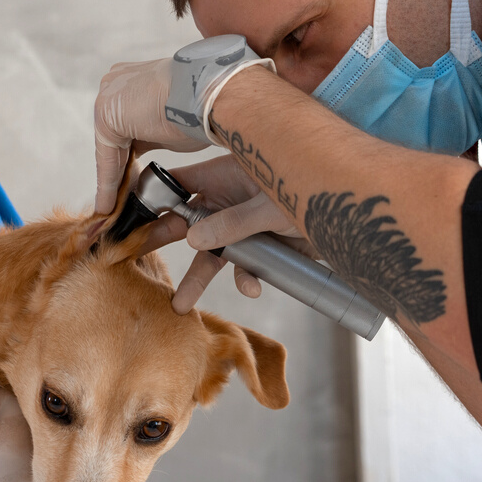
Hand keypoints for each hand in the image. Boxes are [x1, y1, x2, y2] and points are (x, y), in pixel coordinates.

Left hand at [94, 58, 209, 213]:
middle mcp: (115, 83)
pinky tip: (109, 206)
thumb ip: (152, 133)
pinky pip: (108, 159)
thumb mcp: (170, 122)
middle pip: (113, 139)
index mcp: (131, 79)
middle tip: (120, 200)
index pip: (124, 127)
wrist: (212, 95)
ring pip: (109, 151)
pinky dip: (109, 185)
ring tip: (113, 209)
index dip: (127, 157)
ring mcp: (108, 97)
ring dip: (113, 182)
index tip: (130, 181)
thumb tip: (146, 148)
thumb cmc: (203, 107)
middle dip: (118, 170)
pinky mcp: (106, 117)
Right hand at [139, 155, 314, 313]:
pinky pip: (244, 267)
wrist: (351, 215)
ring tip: (180, 305)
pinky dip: (246, 280)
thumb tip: (193, 239)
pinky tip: (252, 287)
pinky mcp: (260, 248)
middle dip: (162, 241)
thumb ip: (231, 224)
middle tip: (132, 258)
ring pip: (212, 253)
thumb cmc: (313, 189)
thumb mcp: (268, 206)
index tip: (131, 219)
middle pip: (186, 222)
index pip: (177, 185)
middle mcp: (228, 200)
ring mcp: (242, 225)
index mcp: (224, 176)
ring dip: (198, 278)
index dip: (153, 200)